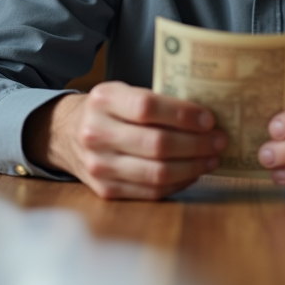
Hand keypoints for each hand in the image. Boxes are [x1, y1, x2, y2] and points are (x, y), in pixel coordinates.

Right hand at [25, 81, 226, 199]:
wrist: (64, 134)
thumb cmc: (107, 110)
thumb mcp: (121, 92)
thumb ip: (155, 99)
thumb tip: (206, 114)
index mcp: (103, 100)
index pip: (148, 107)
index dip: (182, 115)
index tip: (209, 119)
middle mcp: (96, 133)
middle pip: (156, 144)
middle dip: (196, 144)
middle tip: (220, 140)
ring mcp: (99, 165)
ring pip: (156, 172)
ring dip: (192, 166)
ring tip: (212, 157)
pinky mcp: (105, 190)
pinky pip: (151, 191)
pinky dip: (178, 183)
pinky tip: (193, 172)